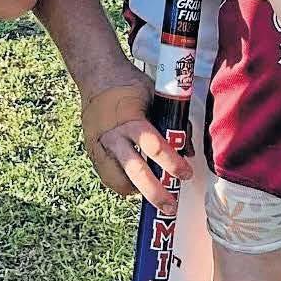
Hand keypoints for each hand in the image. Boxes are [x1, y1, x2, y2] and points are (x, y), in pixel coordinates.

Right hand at [80, 76, 192, 212]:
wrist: (97, 75)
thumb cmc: (130, 84)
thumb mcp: (157, 97)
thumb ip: (174, 122)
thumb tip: (188, 150)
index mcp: (131, 120)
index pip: (155, 147)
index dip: (172, 163)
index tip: (186, 174)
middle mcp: (114, 136)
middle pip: (135, 171)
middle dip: (155, 192)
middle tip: (170, 205)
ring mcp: (100, 145)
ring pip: (116, 180)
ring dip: (135, 192)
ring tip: (150, 199)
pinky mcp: (92, 150)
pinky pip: (106, 176)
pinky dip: (121, 184)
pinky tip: (133, 185)